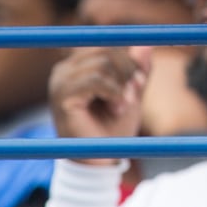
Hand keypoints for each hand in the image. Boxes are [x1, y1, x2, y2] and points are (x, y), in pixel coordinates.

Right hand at [49, 46, 152, 161]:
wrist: (100, 161)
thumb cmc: (112, 129)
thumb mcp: (131, 94)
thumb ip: (137, 70)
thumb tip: (146, 44)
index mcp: (78, 66)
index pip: (107, 44)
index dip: (129, 59)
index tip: (141, 81)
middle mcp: (65, 69)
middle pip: (106, 50)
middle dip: (128, 71)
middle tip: (134, 95)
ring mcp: (60, 81)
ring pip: (103, 63)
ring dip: (122, 86)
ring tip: (122, 107)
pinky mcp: (62, 96)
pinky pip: (96, 79)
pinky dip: (115, 92)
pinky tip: (117, 108)